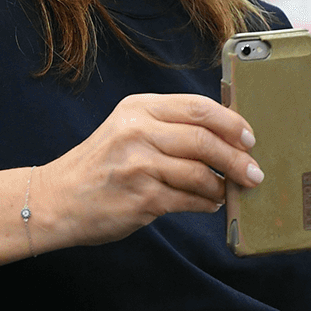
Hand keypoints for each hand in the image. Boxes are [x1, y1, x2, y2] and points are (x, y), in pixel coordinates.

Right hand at [35, 93, 261, 247]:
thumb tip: (226, 136)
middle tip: (254, 172)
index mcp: (137, 108)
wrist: (57, 198)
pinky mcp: (142, 198)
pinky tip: (208, 204)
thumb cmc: (100, 165)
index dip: (231, 122)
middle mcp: (137, 131)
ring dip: (223, 185)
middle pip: (205, 140)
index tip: (249, 137)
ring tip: (228, 191)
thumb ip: (168, 126)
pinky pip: (191, 200)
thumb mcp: (127, 129)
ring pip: (202, 173)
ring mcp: (139, 165)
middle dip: (238, 158)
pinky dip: (206, 204)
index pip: (198, 107)